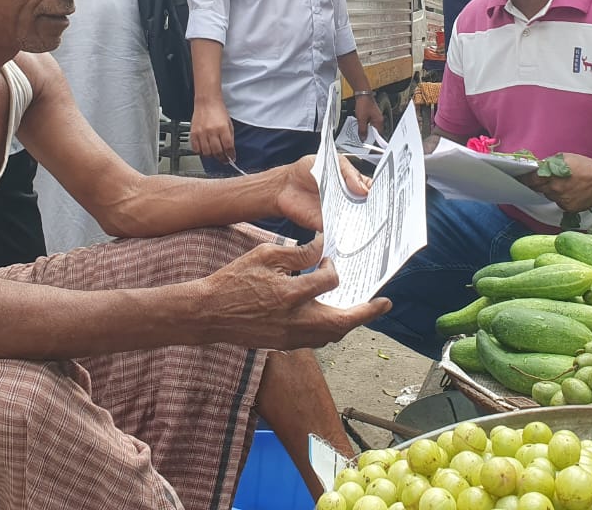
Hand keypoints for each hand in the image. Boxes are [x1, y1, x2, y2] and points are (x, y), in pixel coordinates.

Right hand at [190, 97, 235, 163]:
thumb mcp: (229, 123)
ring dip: (212, 156)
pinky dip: (200, 152)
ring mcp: (201, 133)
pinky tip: (205, 150)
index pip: (228, 147)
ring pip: (206, 152)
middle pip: (217, 152)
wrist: (207, 102)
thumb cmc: (218, 111)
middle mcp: (212, 131)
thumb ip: (229, 137)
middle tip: (224, 160)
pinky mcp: (193, 133)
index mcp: (222, 128)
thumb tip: (230, 150)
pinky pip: (196, 148)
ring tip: (215, 155)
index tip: (232, 158)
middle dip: (222, 158)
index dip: (231, 155)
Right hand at [198, 238, 390, 348]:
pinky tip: (332, 319)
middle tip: (384, 304)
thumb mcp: (265, 255)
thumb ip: (297, 252)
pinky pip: (316, 341)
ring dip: (349, 323)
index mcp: (290, 294)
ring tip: (362, 311)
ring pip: (331, 335)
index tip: (328, 258)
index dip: (332, 266)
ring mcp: (289, 336)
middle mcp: (294, 320)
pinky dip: (330, 330)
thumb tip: (322, 248)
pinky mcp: (283, 343)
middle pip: (341, 322)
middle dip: (365, 313)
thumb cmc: (233, 280)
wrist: (208, 313)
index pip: (328, 281)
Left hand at [279, 154, 372, 231]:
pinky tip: (350, 231)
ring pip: (356, 222)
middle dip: (374, 212)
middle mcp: (348, 200)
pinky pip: (340, 232)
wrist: (285, 186)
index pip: (372, 191)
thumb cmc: (307, 171)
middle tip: (379, 212)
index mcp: (353, 183)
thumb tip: (363, 188)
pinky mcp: (328, 226)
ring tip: (367, 223)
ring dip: (362, 224)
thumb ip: (349, 174)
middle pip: (367, 209)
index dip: (380, 195)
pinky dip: (345, 234)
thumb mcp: (333, 163)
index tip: (385, 197)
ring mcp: (339, 214)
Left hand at [355, 93, 384, 141]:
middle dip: (368, 135)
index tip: (369, 144)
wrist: (362, 94)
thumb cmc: (364, 104)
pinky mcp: (370, 114)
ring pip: (371, 127)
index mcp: (379, 121)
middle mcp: (378, 119)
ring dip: (366, 130)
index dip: (374, 140)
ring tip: (360, 133)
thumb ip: (362, 130)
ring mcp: (375, 116)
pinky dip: (364, 125)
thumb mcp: (361, 119)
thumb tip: (363, 138)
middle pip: (374, 131)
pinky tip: (359, 126)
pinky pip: (368, 123)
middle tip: (362, 139)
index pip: (378, 134)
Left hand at [520, 153, 591, 212]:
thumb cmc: (585, 166)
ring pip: (549, 196)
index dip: (524, 179)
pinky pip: (559, 203)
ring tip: (563, 184)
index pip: (531, 179)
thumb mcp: (565, 158)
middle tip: (541, 180)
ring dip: (551, 191)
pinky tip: (570, 191)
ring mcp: (562, 200)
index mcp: (553, 175)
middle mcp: (555, 189)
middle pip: (538, 189)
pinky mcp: (568, 208)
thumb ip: (549, 164)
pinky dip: (561, 198)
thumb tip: (537, 167)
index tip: (518, 178)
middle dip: (538, 184)